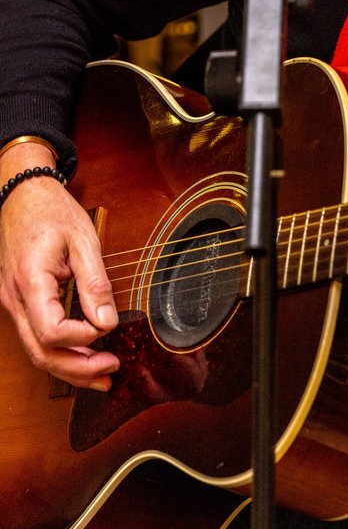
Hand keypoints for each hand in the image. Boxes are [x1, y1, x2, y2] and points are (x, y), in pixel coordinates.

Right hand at [0, 141, 118, 387]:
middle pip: (41, 353)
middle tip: (111, 372)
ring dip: (69, 367)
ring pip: (36, 351)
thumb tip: (108, 321)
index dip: (82, 340)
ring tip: (103, 373)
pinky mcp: (21, 304)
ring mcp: (14, 304)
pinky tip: (84, 354)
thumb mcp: (83, 240)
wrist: (24, 196)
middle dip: (77, 369)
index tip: (109, 329)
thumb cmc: (52, 212)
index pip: (51, 332)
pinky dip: (60, 351)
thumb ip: (96, 283)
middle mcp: (15, 300)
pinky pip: (37, 336)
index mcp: (30, 283)